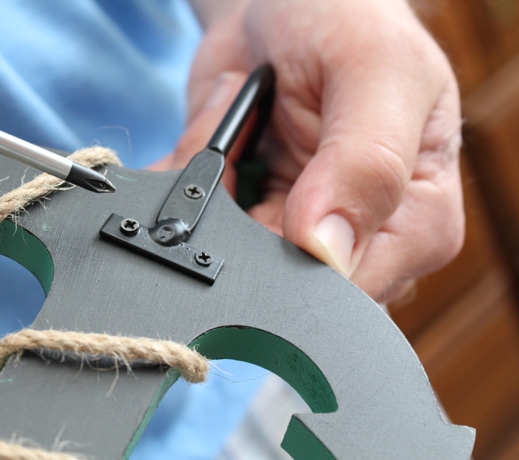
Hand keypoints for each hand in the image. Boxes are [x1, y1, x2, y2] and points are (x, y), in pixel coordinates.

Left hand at [154, 0, 463, 302]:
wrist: (282, 6)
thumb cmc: (346, 21)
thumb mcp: (376, 70)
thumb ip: (368, 163)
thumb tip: (330, 253)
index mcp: (416, 220)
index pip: (353, 292)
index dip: (293, 268)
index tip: (261, 208)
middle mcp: (359, 240)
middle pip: (284, 288)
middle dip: (241, 226)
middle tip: (242, 154)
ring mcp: (297, 233)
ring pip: (229, 262)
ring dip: (207, 200)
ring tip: (234, 132)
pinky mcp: (249, 219)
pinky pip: (195, 231)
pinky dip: (182, 187)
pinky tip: (210, 138)